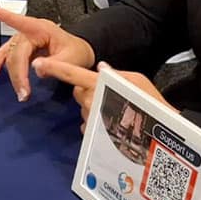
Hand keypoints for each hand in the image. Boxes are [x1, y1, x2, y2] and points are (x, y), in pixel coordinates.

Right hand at [0, 6, 94, 101]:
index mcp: (42, 29)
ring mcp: (24, 41)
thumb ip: (55, 64)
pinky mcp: (21, 49)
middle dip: (18, 73)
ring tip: (18, 89)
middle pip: (16, 51)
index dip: (5, 16)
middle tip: (24, 91)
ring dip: (11, 73)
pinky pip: (7, 57)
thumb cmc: (76, 51)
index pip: (22, 22)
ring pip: (10, 55)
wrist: (79, 53)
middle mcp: (30, 33)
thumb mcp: (71, 58)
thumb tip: (36, 68)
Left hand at [33, 60, 174, 131]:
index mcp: (101, 84)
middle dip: (87, 91)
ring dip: (93, 107)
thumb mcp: (137, 81)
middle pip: (78, 91)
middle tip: (107, 94)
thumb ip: (116, 74)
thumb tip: (102, 68)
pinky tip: (110, 124)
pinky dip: (94, 122)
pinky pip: (86, 123)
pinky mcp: (93, 133)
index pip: (74, 74)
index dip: (56, 68)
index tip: (40, 63)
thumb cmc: (151, 104)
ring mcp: (92, 118)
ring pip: (83, 107)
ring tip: (114, 111)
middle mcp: (93, 100)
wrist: (160, 136)